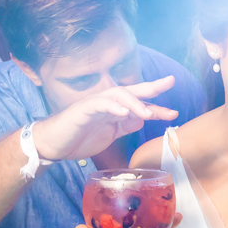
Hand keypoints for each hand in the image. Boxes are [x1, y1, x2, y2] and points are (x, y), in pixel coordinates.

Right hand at [33, 76, 179, 161]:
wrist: (53, 145)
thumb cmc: (79, 138)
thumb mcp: (109, 134)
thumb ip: (125, 126)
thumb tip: (142, 120)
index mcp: (115, 109)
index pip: (140, 104)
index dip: (157, 107)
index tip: (174, 113)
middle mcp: (107, 102)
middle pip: (132, 90)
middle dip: (152, 87)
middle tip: (170, 82)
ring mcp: (95, 104)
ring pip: (118, 95)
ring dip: (135, 102)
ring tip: (147, 113)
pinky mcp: (82, 109)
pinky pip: (100, 104)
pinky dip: (113, 107)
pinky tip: (123, 112)